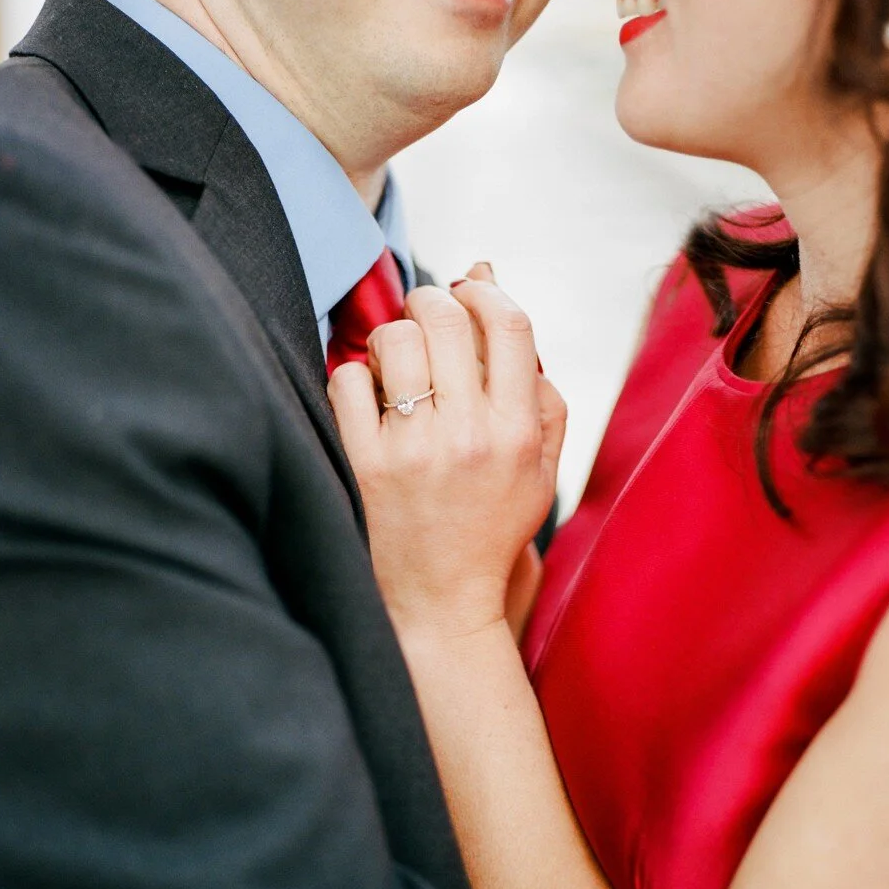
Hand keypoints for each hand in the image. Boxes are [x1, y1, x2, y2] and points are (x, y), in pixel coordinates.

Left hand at [326, 264, 565, 638]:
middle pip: (446, 319)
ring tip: (396, 364)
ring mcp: (413, 449)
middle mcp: (468, 435)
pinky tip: (368, 400)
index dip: (484, 291)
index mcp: (517, 430)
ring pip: (395, 343)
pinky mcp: (364, 463)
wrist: (441, 601)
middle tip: (422, 316)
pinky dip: (355, 378)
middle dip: (430, 301)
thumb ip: (537, 386)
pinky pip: (349, 382)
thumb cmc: (490, 525)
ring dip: (392, 339)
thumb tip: (495, 287)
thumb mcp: (539, 465)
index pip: (509, 324)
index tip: (467, 290)